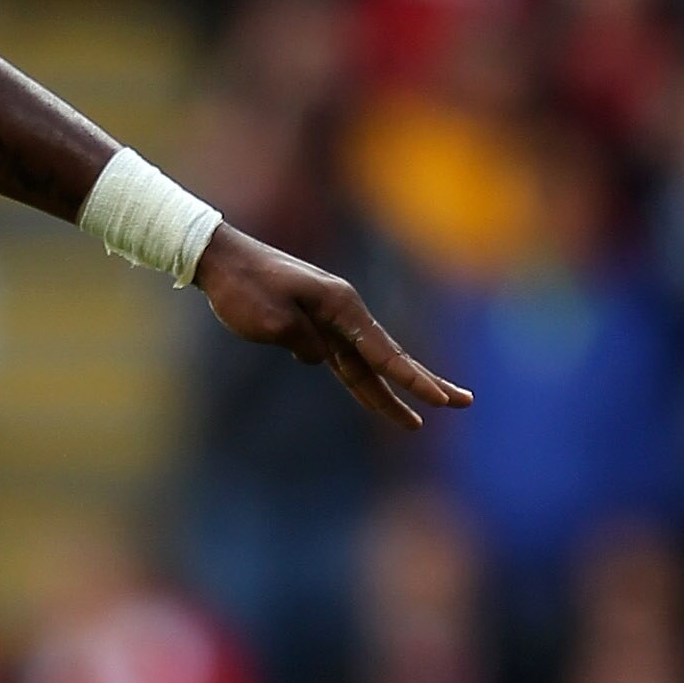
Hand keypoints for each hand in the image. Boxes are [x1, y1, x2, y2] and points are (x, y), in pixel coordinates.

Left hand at [193, 227, 470, 428]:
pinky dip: (357, 379)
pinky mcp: (310, 326)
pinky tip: (370, 396)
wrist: (219, 260)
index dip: (413, 382)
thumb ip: (305, 343)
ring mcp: (328, 320)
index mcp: (340, 307)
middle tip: (464, 404)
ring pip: (365, 365)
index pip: (383, 354)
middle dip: (423, 385)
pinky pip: (341, 360)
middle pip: (388, 359)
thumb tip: (320, 357)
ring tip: (416, 423)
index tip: (442, 403)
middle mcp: (342, 313)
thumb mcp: (272, 322)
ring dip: (388, 394)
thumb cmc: (242, 288)